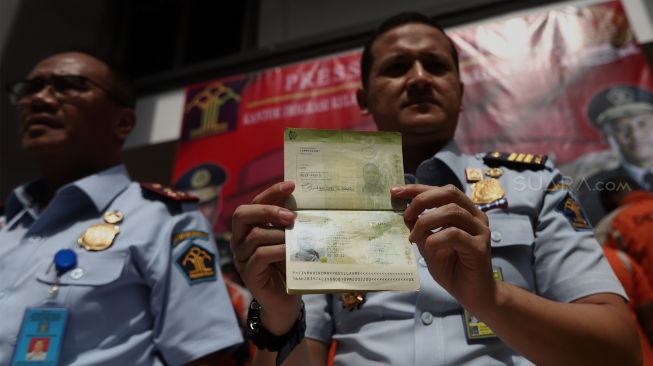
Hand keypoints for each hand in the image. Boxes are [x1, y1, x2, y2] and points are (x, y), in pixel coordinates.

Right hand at [231, 181, 300, 333]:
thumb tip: (306, 200)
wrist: (286, 300)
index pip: (255, 202)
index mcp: (249, 226)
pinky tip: (290, 251)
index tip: (291, 185)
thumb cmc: (289, 266)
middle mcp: (240, 239)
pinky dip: (277, 250)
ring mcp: (242, 256)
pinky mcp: (248, 272)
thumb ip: (290, 223)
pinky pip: (260, 255)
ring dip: (278, 234)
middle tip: (290, 216)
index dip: (271, 192)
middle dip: (268, 210)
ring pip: (255, 235)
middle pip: (243, 214)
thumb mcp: (290, 240)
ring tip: (296, 237)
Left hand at [391, 184, 494, 311]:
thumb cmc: (453, 269)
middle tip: (405, 214)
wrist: (473, 294)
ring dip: (426, 222)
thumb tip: (405, 213)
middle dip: (422, 200)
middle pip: (449, 193)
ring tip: (414, 237)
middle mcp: (476, 217)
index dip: (417, 189)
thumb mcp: (430, 245)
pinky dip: (436, 238)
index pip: (442, 191)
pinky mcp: (480, 247)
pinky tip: (429, 247)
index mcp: (465, 212)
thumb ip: (421, 229)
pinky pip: (454, 234)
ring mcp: (480, 231)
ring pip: (451, 212)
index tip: (395, 192)